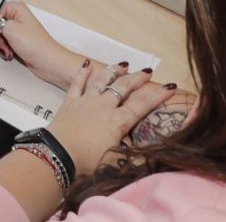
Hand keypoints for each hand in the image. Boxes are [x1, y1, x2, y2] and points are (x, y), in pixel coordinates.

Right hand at [0, 1, 81, 88]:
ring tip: (5, 51)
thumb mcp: (10, 29)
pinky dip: (2, 49)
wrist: (49, 63)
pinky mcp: (16, 41)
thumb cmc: (36, 45)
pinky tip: (9, 54)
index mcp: (15, 8)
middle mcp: (15, 17)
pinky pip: (1, 43)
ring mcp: (15, 30)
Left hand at [46, 62, 173, 174]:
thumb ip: (132, 158)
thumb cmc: (86, 162)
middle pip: (123, 87)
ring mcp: (86, 101)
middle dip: (137, 78)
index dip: (157, 95)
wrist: (56, 154)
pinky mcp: (70, 102)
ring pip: (102, 80)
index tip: (169, 87)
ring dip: (113, 71)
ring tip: (123, 64)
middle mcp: (104, 106)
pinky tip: (86, 63)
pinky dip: (82, 72)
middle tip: (148, 71)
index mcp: (117, 122)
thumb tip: (146, 155)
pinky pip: (77, 83)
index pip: (141, 105)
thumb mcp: (114, 163)